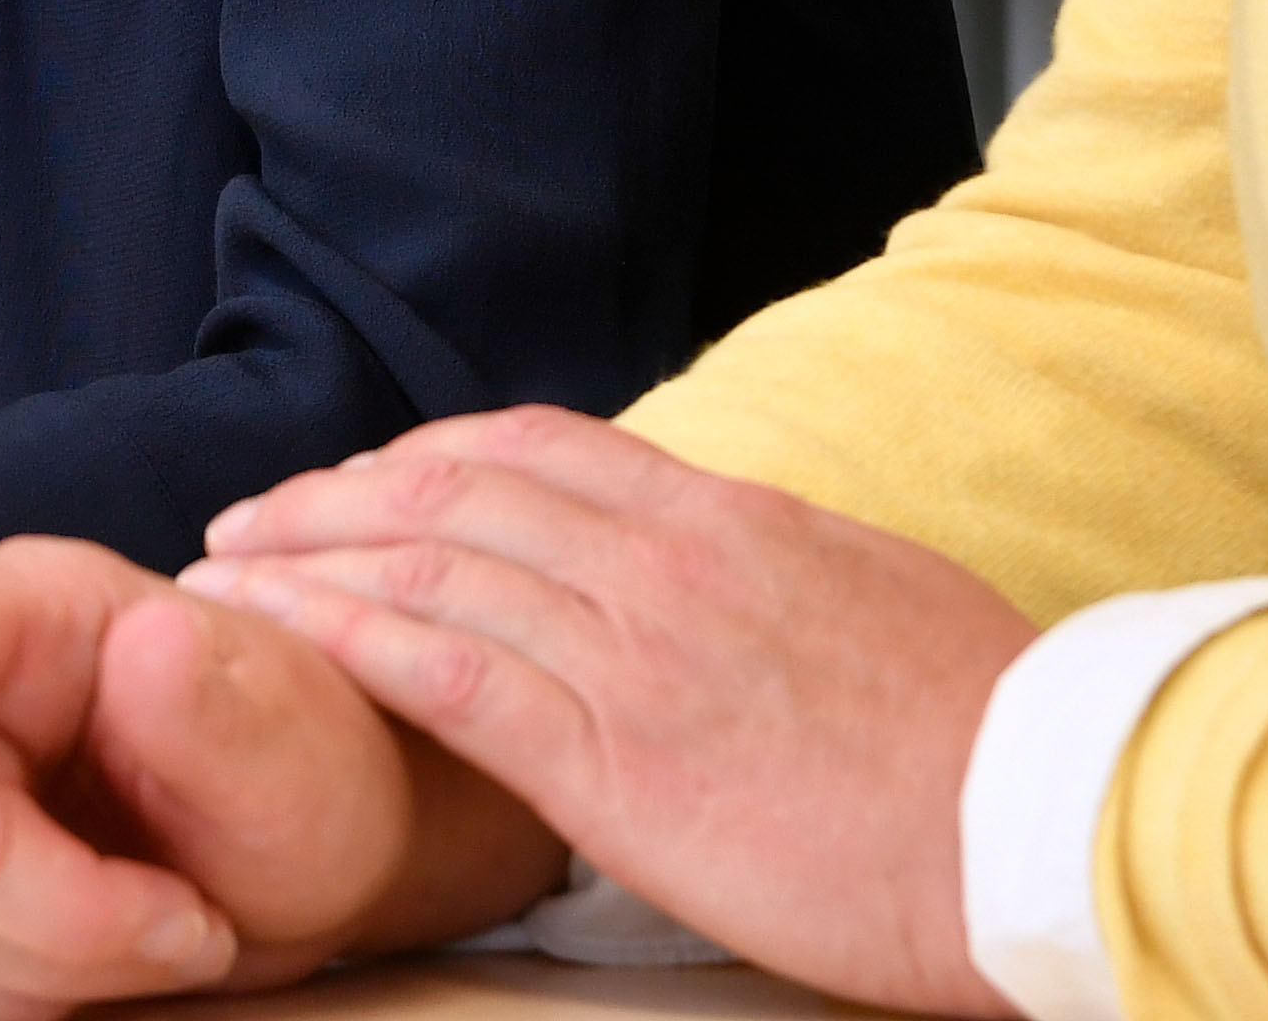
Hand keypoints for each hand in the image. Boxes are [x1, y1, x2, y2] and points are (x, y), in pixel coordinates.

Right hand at [0, 536, 524, 1016]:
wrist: (323, 853)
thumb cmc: (311, 769)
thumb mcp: (292, 743)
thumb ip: (210, 706)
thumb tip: (145, 636)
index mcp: (34, 610)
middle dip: (56, 914)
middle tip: (194, 926)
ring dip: (58, 970)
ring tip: (183, 934)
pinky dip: (24, 1006)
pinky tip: (120, 969)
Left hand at [186, 409, 1027, 1017]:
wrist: (1046, 819)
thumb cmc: (992, 740)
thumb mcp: (879, 602)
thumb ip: (780, 572)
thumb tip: (744, 570)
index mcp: (729, 517)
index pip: (538, 447)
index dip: (427, 457)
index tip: (363, 480)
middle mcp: (662, 559)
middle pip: (453, 491)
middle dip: (333, 499)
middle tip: (251, 519)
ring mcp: (632, 649)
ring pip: (426, 566)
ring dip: (306, 562)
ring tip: (221, 574)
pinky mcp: (612, 754)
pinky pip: (442, 670)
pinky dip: (343, 639)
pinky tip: (278, 635)